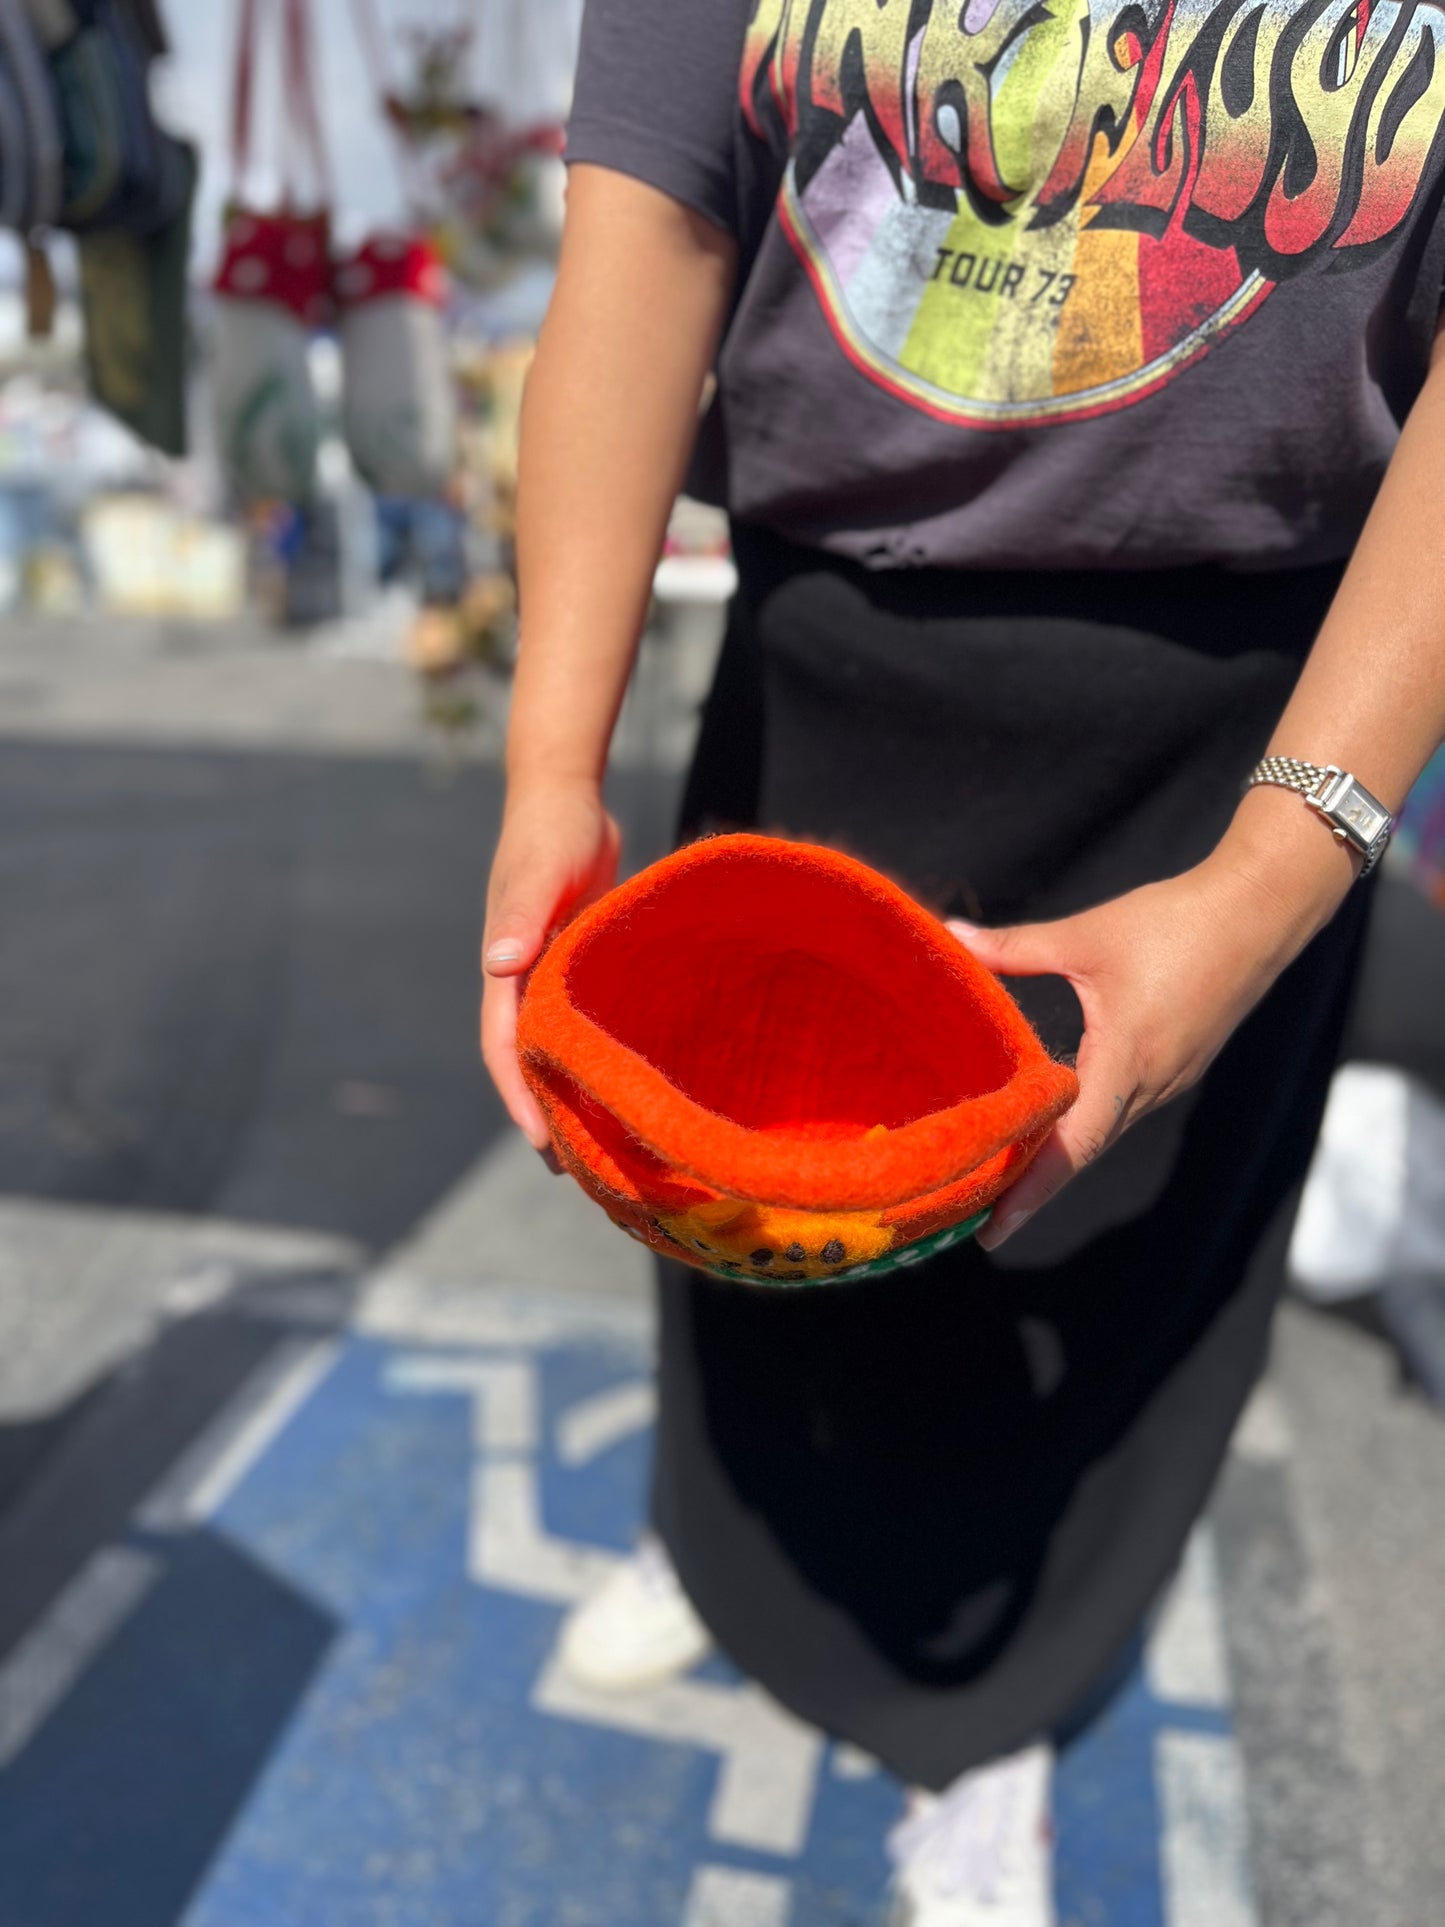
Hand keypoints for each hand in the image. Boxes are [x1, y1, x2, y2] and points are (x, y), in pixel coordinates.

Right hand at [482, 781, 620, 1153]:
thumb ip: (521, 913)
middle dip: (548, 1114)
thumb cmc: (553, 831)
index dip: (520, 1099)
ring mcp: (552, 975)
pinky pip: (587, 1022)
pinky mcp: (581, 965)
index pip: (505, 1049)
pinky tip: (633, 1081)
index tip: (542, 1146)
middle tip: (583, 1173)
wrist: (567, 797)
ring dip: (574, 1091)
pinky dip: (599, 1054)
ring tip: (610, 1145)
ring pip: (559, 1047)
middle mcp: (524, 981)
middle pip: (530, 1061)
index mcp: (507, 970)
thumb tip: (497, 965)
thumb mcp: (541, 870)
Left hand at [951, 823, 1352, 1249]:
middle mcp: (1152, 1084)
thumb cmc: (1176, 921)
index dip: (1028, 1191)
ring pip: (1103, 1133)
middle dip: (1032, 1187)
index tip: (991, 1234)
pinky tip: (1050, 1127)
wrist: (1261, 910)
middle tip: (976, 1218)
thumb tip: (952, 934)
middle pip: (1083, 1152)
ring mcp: (1170, 1079)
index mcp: (1127, 1060)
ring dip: (1057, 1159)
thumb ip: (1016, 945)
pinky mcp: (1178, 1065)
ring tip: (1001, 1181)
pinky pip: (1123, 1111)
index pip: (1072, 1145)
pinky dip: (1083, 1129)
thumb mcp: (1087, 936)